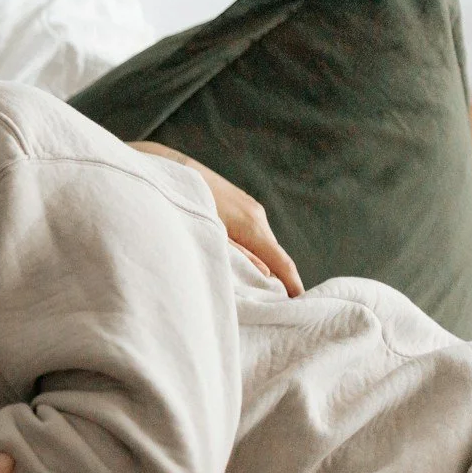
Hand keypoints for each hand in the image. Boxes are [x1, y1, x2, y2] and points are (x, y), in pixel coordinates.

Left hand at [129, 141, 303, 295]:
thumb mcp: (209, 237)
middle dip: (279, 277)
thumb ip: (237, 257)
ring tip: (262, 286)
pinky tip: (246, 260)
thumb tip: (264, 276)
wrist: (171, 171)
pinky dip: (257, 249)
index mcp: (251, 225)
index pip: (280, 260)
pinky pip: (256, 233)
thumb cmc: (186, 206)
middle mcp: (256, 215)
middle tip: (278, 302)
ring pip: (265, 243)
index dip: (292, 283)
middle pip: (275, 253)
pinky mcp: (243, 205)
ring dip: (266, 262)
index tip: (300, 302)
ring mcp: (251, 208)